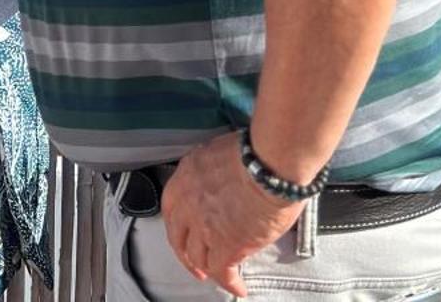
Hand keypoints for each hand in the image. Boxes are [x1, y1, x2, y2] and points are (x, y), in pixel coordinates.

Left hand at [160, 133, 301, 297]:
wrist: (269, 165)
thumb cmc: (257, 152)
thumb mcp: (221, 153)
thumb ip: (214, 172)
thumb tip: (224, 184)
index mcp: (187, 174)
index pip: (171, 205)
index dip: (177, 224)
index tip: (183, 233)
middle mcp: (188, 201)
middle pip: (178, 236)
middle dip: (185, 253)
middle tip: (195, 262)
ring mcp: (203, 225)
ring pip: (198, 256)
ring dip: (206, 268)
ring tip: (216, 275)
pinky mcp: (225, 246)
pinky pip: (222, 272)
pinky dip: (230, 283)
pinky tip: (238, 287)